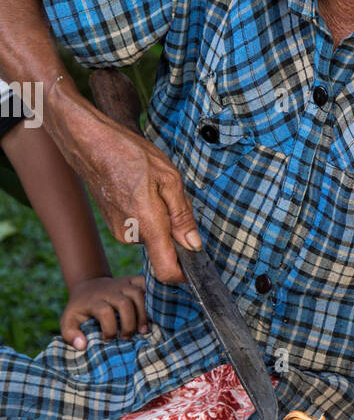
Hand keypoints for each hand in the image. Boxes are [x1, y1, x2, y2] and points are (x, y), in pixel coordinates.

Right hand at [50, 98, 200, 283]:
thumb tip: (194, 245)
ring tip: (153, 189)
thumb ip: (182, 216)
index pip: (166, 270)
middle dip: (176, 228)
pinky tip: (141, 191)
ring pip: (153, 236)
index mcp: (148, 225)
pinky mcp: (114, 227)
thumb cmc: (129, 155)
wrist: (91, 145)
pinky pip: (140, 229)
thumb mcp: (169, 178)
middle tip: (171, 197)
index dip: (184, 274)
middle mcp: (131, 235)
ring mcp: (119, 232)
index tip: (196, 265)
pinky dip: (149, 215)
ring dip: (162, 219)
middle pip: (165, 248)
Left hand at [61, 274, 147, 349]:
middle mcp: (109, 290)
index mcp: (93, 300)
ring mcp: (122, 283)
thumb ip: (70, 335)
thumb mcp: (68, 321)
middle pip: (125, 303)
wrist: (88, 287)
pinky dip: (153, 297)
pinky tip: (154, 313)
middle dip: (129, 323)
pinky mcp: (132, 280)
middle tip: (127, 337)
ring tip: (143, 330)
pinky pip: (147, 284)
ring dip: (143, 314)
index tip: (108, 340)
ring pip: (138, 294)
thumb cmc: (81, 311)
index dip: (109, 329)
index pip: (105, 312)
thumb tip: (83, 345)